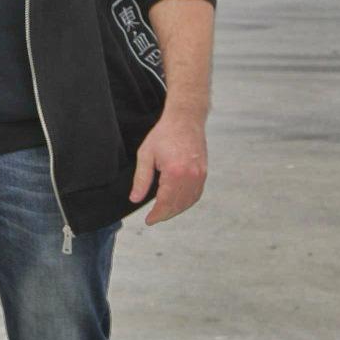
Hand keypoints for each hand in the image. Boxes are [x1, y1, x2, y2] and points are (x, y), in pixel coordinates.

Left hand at [130, 108, 207, 224]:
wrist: (185, 119)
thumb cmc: (163, 134)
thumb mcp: (145, 155)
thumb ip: (141, 179)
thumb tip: (135, 199)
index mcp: (175, 172)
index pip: (165, 202)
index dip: (157, 215)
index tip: (149, 220)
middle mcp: (190, 176)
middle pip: (178, 205)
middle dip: (165, 214)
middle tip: (153, 218)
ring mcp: (200, 175)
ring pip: (188, 202)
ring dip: (176, 210)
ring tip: (163, 212)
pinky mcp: (204, 173)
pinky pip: (196, 194)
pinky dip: (186, 202)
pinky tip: (177, 203)